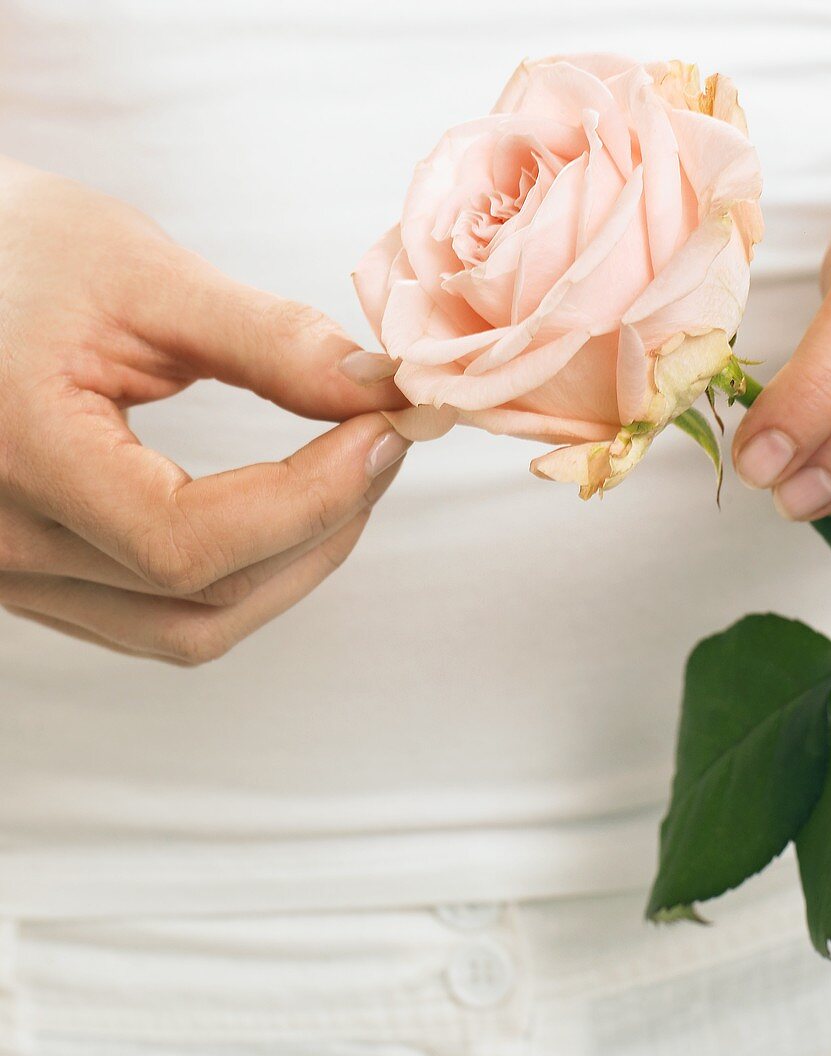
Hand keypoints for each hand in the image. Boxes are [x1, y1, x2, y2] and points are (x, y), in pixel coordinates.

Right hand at [0, 157, 406, 663]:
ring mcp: (12, 573)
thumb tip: (381, 389)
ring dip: (295, 564)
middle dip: (325, 523)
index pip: (191, 543)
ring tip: (350, 480)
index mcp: (15, 455)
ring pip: (193, 628)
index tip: (386, 428)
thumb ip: (269, 341)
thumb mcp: (138, 272)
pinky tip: (284, 513)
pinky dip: (244, 578)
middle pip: (207, 595)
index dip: (314, 497)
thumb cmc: (6, 247)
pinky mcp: (36, 576)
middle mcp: (1, 542)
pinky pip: (159, 619)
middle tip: (385, 443)